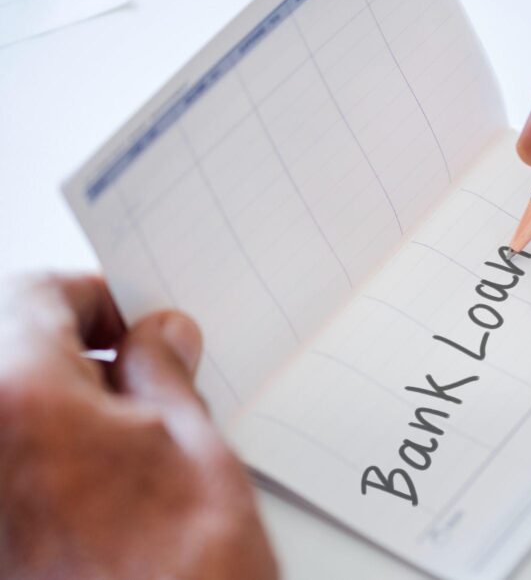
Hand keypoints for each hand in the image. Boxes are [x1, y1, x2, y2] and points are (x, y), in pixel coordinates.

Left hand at [0, 275, 276, 578]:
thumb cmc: (183, 572)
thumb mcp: (195, 445)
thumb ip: (164, 372)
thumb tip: (158, 336)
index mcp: (21, 397)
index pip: (37, 297)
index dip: (94, 299)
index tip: (131, 322)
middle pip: (16, 354)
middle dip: (82, 355)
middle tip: (147, 378)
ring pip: (16, 411)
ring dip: (69, 407)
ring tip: (138, 439)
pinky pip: (16, 462)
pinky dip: (55, 454)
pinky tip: (112, 481)